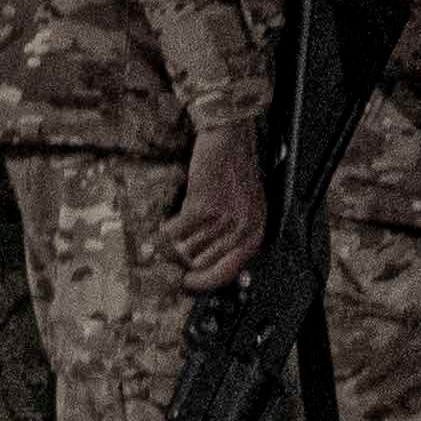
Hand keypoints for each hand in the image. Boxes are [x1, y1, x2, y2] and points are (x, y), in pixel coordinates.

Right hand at [164, 120, 268, 290]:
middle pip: (199, 262)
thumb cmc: (235, 171)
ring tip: (181, 220)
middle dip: (186, 252)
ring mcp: (221, 220)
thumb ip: (232, 238)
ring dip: (178, 236)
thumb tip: (203, 267)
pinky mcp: (201, 207)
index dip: (202, 281)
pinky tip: (170, 217)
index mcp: (254, 234)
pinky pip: (173, 232)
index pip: (226, 274)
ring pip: (185, 247)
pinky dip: (166, 226)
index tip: (186, 282)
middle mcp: (240, 231)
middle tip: (180, 239)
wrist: (229, 138)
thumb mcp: (245, 210)